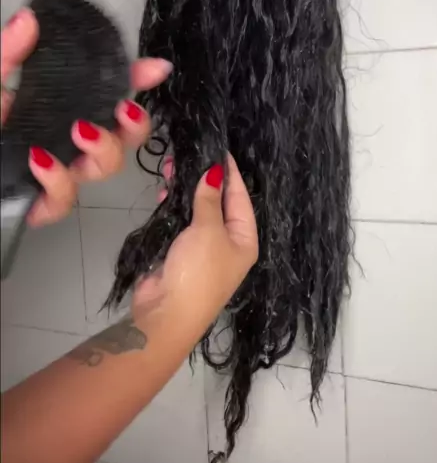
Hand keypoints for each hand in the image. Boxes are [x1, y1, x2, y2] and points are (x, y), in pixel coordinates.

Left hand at [1, 8, 171, 225]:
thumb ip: (11, 51)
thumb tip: (29, 19)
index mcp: (64, 107)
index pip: (110, 92)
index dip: (137, 80)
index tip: (156, 68)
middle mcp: (70, 140)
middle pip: (125, 138)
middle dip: (136, 126)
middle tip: (124, 111)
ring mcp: (61, 172)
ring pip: (105, 168)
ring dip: (103, 149)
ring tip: (80, 130)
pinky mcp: (43, 202)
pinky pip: (65, 199)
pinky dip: (58, 180)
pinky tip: (40, 160)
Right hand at [133, 155, 258, 326]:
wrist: (166, 314)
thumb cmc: (198, 271)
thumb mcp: (209, 230)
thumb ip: (210, 199)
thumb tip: (215, 172)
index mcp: (245, 240)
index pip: (241, 198)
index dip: (231, 174)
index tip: (219, 148)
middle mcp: (227, 244)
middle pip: (219, 203)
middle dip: (204, 180)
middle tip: (188, 155)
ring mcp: (202, 249)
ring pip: (197, 211)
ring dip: (185, 191)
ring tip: (170, 168)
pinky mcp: (179, 253)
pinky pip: (180, 223)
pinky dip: (173, 207)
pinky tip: (164, 192)